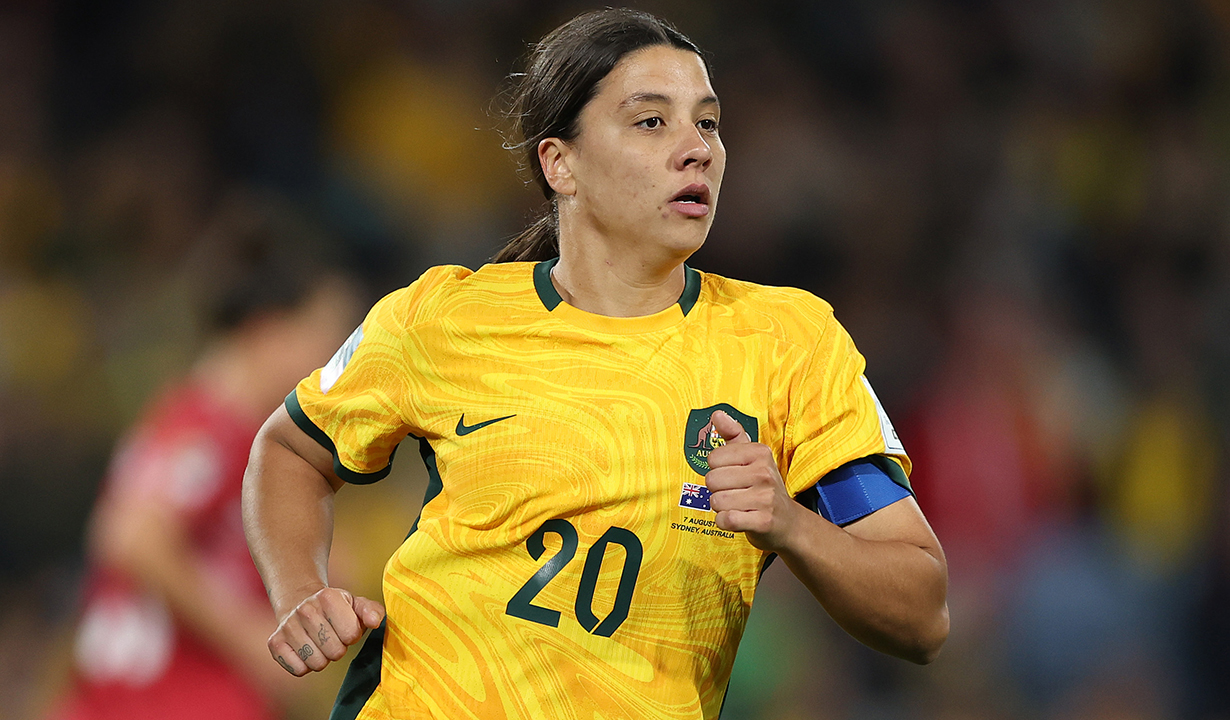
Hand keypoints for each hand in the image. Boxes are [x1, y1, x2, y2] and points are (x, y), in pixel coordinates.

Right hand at [268, 587, 384, 675]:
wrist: (299, 603)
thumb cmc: (334, 608)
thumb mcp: (355, 604)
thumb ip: (371, 611)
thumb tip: (376, 622)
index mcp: (328, 597)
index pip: (351, 636)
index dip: (352, 636)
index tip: (345, 627)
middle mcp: (305, 610)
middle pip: (335, 652)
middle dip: (338, 649)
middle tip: (332, 637)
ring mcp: (287, 626)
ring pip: (317, 663)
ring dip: (322, 658)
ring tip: (319, 643)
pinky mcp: (274, 643)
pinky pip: (298, 670)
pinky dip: (305, 665)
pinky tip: (304, 649)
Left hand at [704, 410, 801, 551]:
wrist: (788, 522)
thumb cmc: (763, 487)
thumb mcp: (752, 458)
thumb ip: (733, 434)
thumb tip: (717, 413)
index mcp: (760, 453)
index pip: (713, 458)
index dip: (718, 470)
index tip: (734, 475)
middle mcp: (764, 473)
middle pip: (712, 480)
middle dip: (718, 490)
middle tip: (736, 493)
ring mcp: (765, 498)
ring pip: (716, 501)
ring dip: (722, 507)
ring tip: (739, 506)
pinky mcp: (762, 521)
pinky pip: (725, 520)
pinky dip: (725, 522)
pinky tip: (738, 519)